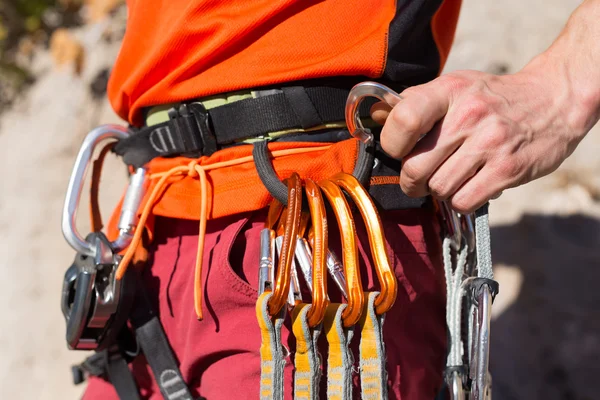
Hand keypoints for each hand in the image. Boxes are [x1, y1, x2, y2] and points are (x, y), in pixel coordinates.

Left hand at [372, 67, 593, 212]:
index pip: (403, 120)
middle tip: (419, 178)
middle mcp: (469, 115)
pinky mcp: (508, 169)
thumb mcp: (455, 87)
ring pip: (438, 189)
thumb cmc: (492, 98)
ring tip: (451, 177)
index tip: (398, 150)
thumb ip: (415, 103)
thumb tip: (375, 117)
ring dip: (439, 191)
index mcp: (449, 90)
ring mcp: (490, 143)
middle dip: (411, 181)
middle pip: (415, 167)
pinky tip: (470, 186)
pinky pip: (464, 201)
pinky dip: (461, 200)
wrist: (554, 100)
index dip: (391, 144)